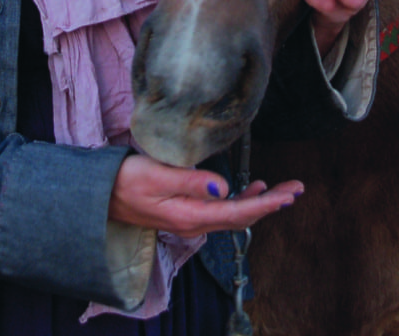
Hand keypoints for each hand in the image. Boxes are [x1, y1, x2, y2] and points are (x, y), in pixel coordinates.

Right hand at [109, 153, 302, 238]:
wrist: (101, 195)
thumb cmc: (126, 180)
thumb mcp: (157, 176)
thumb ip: (191, 182)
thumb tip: (225, 189)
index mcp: (191, 215)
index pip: (237, 213)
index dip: (265, 204)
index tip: (288, 194)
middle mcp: (195, 222)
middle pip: (242, 216)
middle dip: (272, 204)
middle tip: (297, 189)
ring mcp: (191, 219)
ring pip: (234, 214)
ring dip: (260, 203)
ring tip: (283, 190)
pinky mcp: (185, 211)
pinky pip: (222, 211)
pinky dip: (241, 201)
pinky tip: (251, 190)